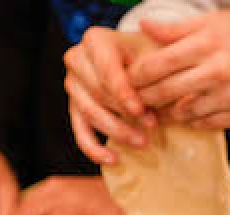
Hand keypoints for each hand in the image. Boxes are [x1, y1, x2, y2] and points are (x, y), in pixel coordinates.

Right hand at [64, 26, 155, 165]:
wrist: (137, 57)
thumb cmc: (148, 53)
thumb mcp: (154, 52)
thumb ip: (155, 70)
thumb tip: (157, 96)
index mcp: (94, 40)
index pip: (106, 70)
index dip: (122, 92)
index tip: (140, 110)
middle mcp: (76, 60)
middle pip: (97, 93)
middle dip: (124, 113)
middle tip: (151, 127)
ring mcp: (72, 85)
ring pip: (90, 114)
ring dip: (117, 131)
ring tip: (143, 142)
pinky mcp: (74, 108)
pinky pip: (80, 133)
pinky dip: (96, 150)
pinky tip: (114, 160)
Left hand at [130, 11, 229, 129]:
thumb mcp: (217, 21)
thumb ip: (177, 28)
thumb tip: (144, 27)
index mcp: (208, 42)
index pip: (158, 64)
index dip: (136, 75)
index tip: (127, 79)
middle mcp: (218, 71)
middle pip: (165, 91)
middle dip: (144, 98)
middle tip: (134, 100)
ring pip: (183, 113)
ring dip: (166, 113)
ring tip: (157, 109)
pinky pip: (204, 124)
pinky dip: (192, 120)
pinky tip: (186, 114)